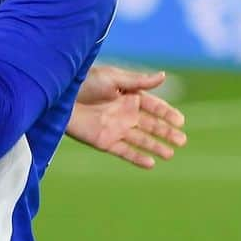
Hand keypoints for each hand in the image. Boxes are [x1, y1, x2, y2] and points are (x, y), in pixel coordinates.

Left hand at [66, 65, 186, 168]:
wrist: (59, 97)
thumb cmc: (83, 82)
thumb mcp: (112, 78)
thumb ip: (138, 81)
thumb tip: (163, 76)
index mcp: (128, 96)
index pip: (154, 106)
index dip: (167, 113)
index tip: (180, 121)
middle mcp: (124, 113)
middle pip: (151, 125)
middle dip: (167, 132)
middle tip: (182, 140)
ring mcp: (115, 128)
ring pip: (141, 140)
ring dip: (156, 147)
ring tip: (171, 154)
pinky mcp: (104, 141)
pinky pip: (124, 152)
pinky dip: (137, 158)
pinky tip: (151, 164)